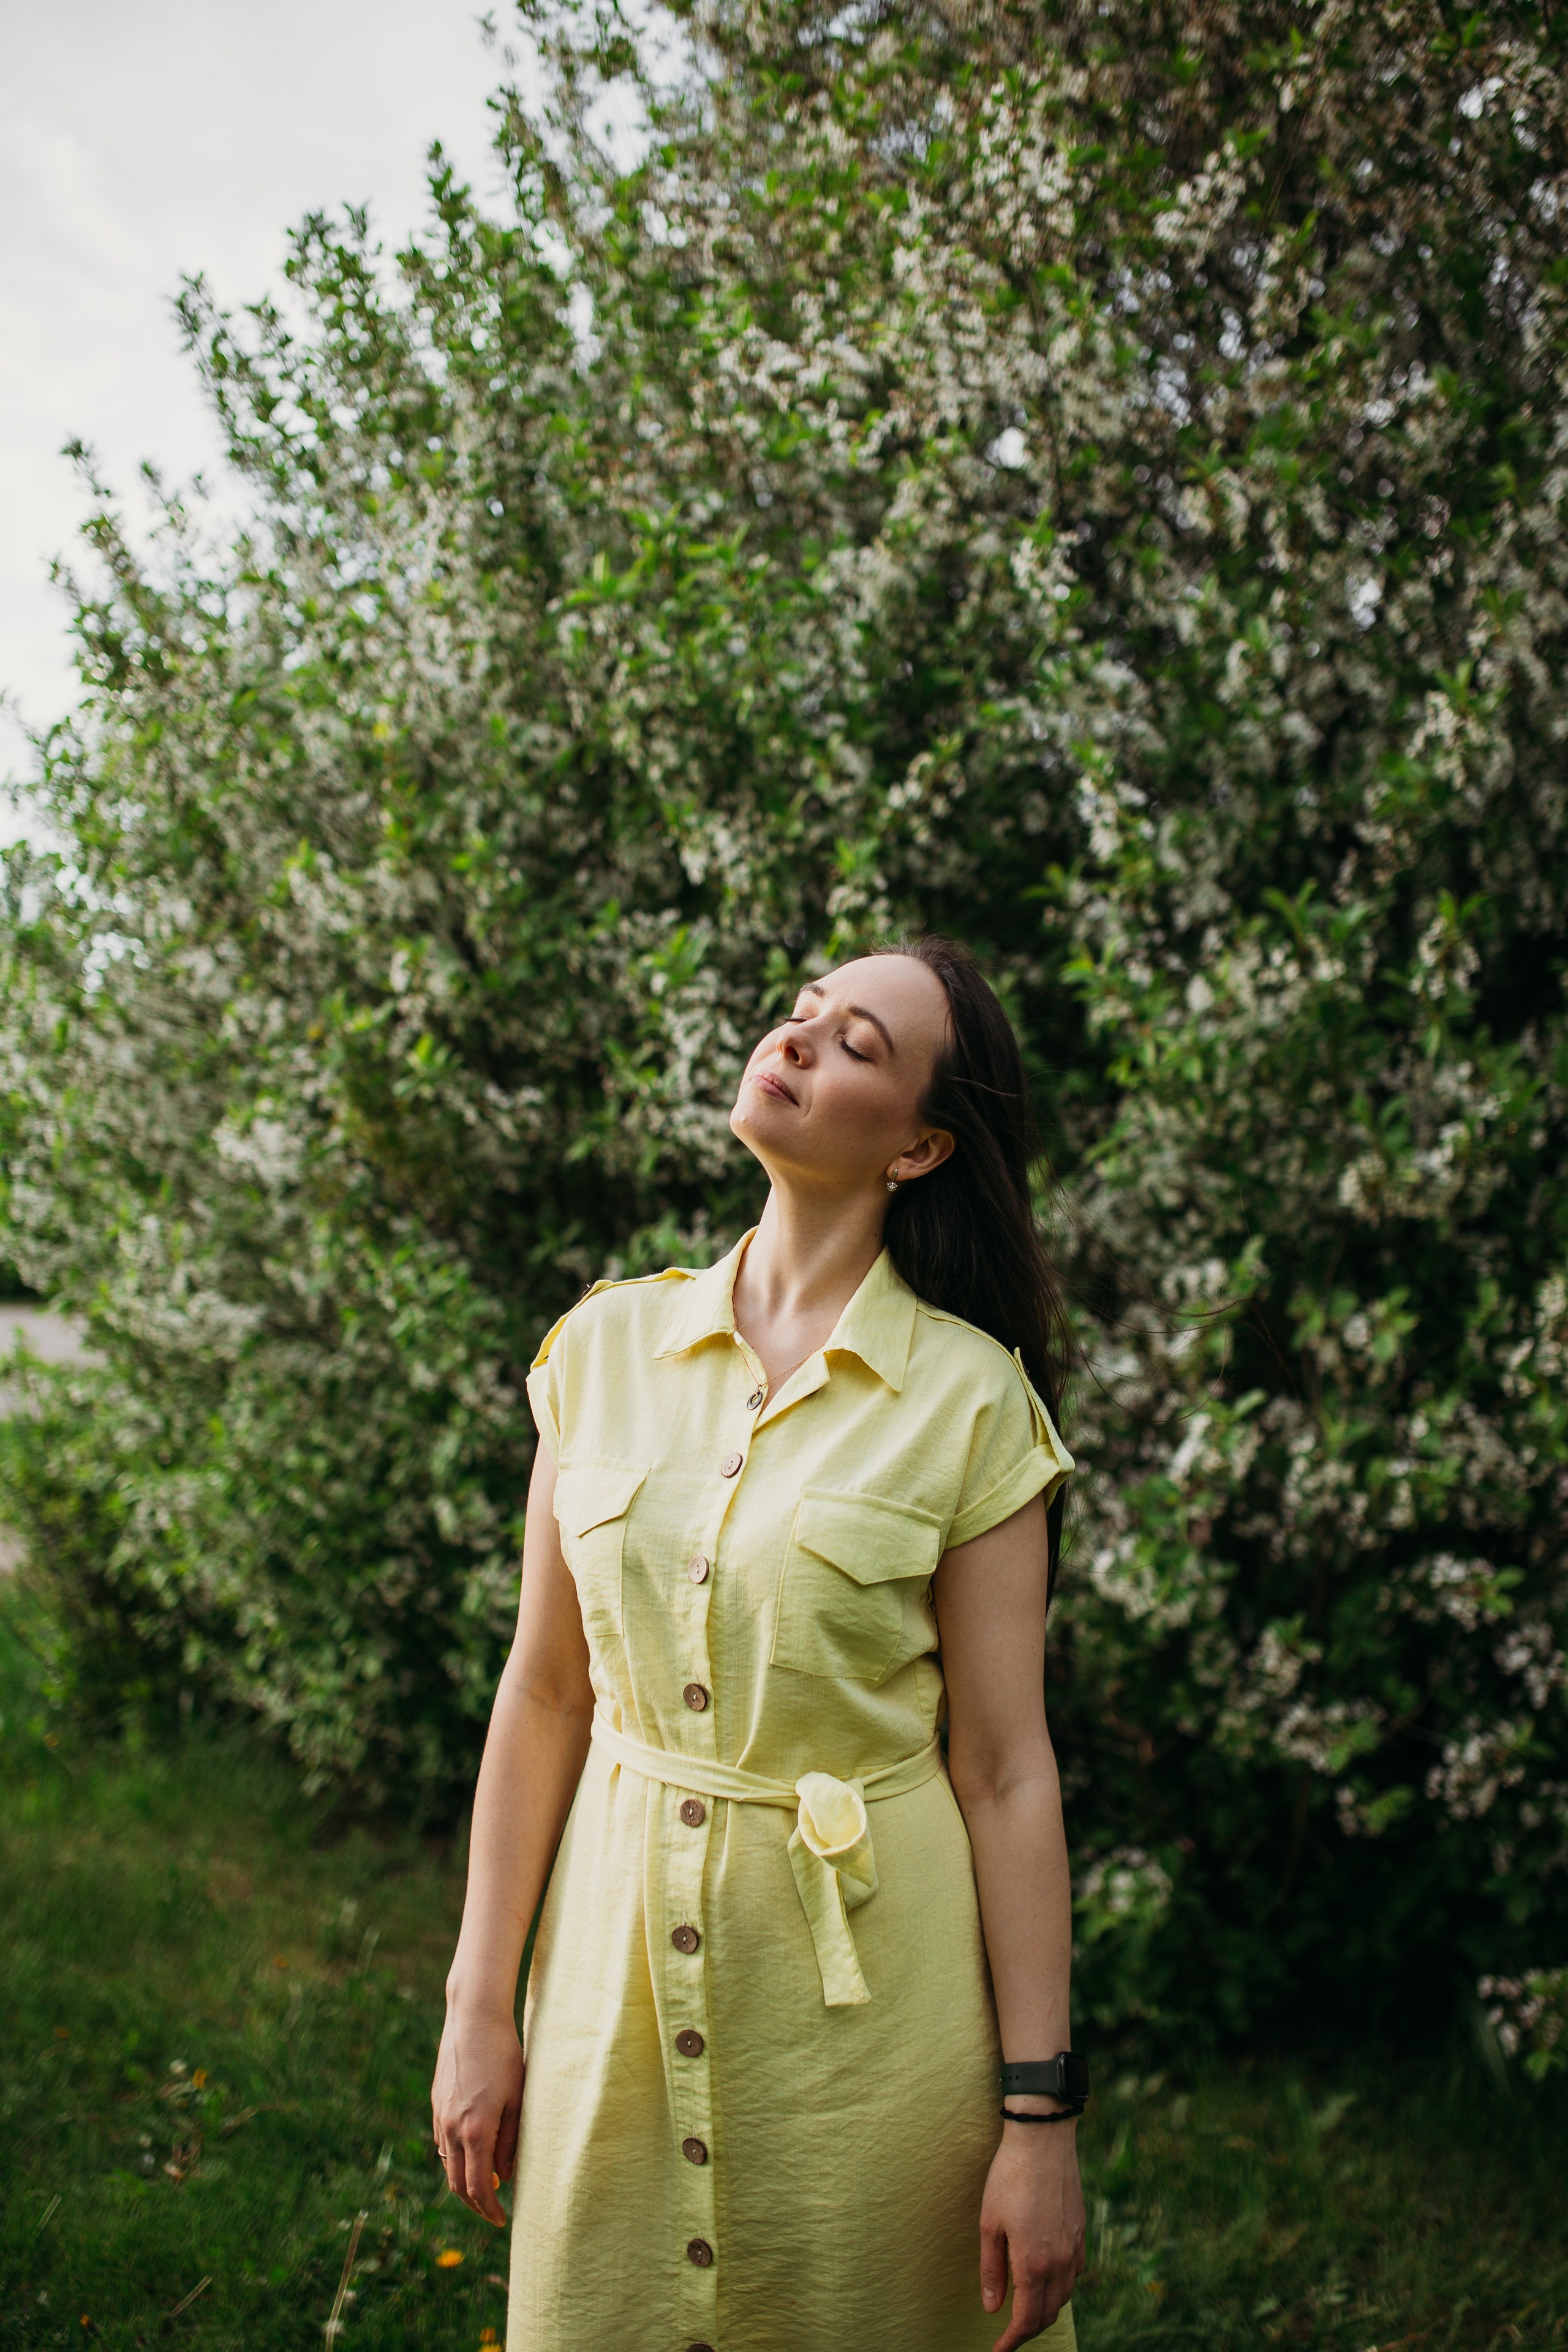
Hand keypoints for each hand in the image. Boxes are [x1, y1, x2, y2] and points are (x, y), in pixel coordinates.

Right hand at [430, 2006, 523, 2225]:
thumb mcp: (517, 2099)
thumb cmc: (504, 2056)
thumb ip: (510, 2141)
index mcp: (475, 2131)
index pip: (477, 2188)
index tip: (502, 2221)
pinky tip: (472, 2152)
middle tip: (493, 2213)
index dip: (489, 2210)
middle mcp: (451, 2128)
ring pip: (447, 2163)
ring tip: (486, 2186)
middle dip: (475, 2204)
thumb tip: (504, 2178)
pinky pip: (442, 2142)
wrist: (473, 2018)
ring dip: (463, 2181)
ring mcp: (439, 2115)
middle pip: (456, 2184)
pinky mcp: (436, 2102)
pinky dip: (455, 2157)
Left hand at [979, 2122, 1085, 2349]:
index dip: (1012, 2341)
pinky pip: (1074, 2273)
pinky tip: (1047, 2279)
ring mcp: (1074, 2246)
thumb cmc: (1009, 2177)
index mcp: (1033, 2263)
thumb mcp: (989, 2223)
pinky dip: (1061, 2287)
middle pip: (1047, 2313)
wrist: (1043, 2138)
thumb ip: (991, 2270)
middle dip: (1028, 2330)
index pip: (1026, 2319)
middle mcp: (1059, 2261)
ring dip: (1045, 2309)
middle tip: (1009, 2335)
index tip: (998, 2350)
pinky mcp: (1080, 2230)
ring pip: (1064, 2296)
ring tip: (1026, 2311)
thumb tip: (992, 2308)